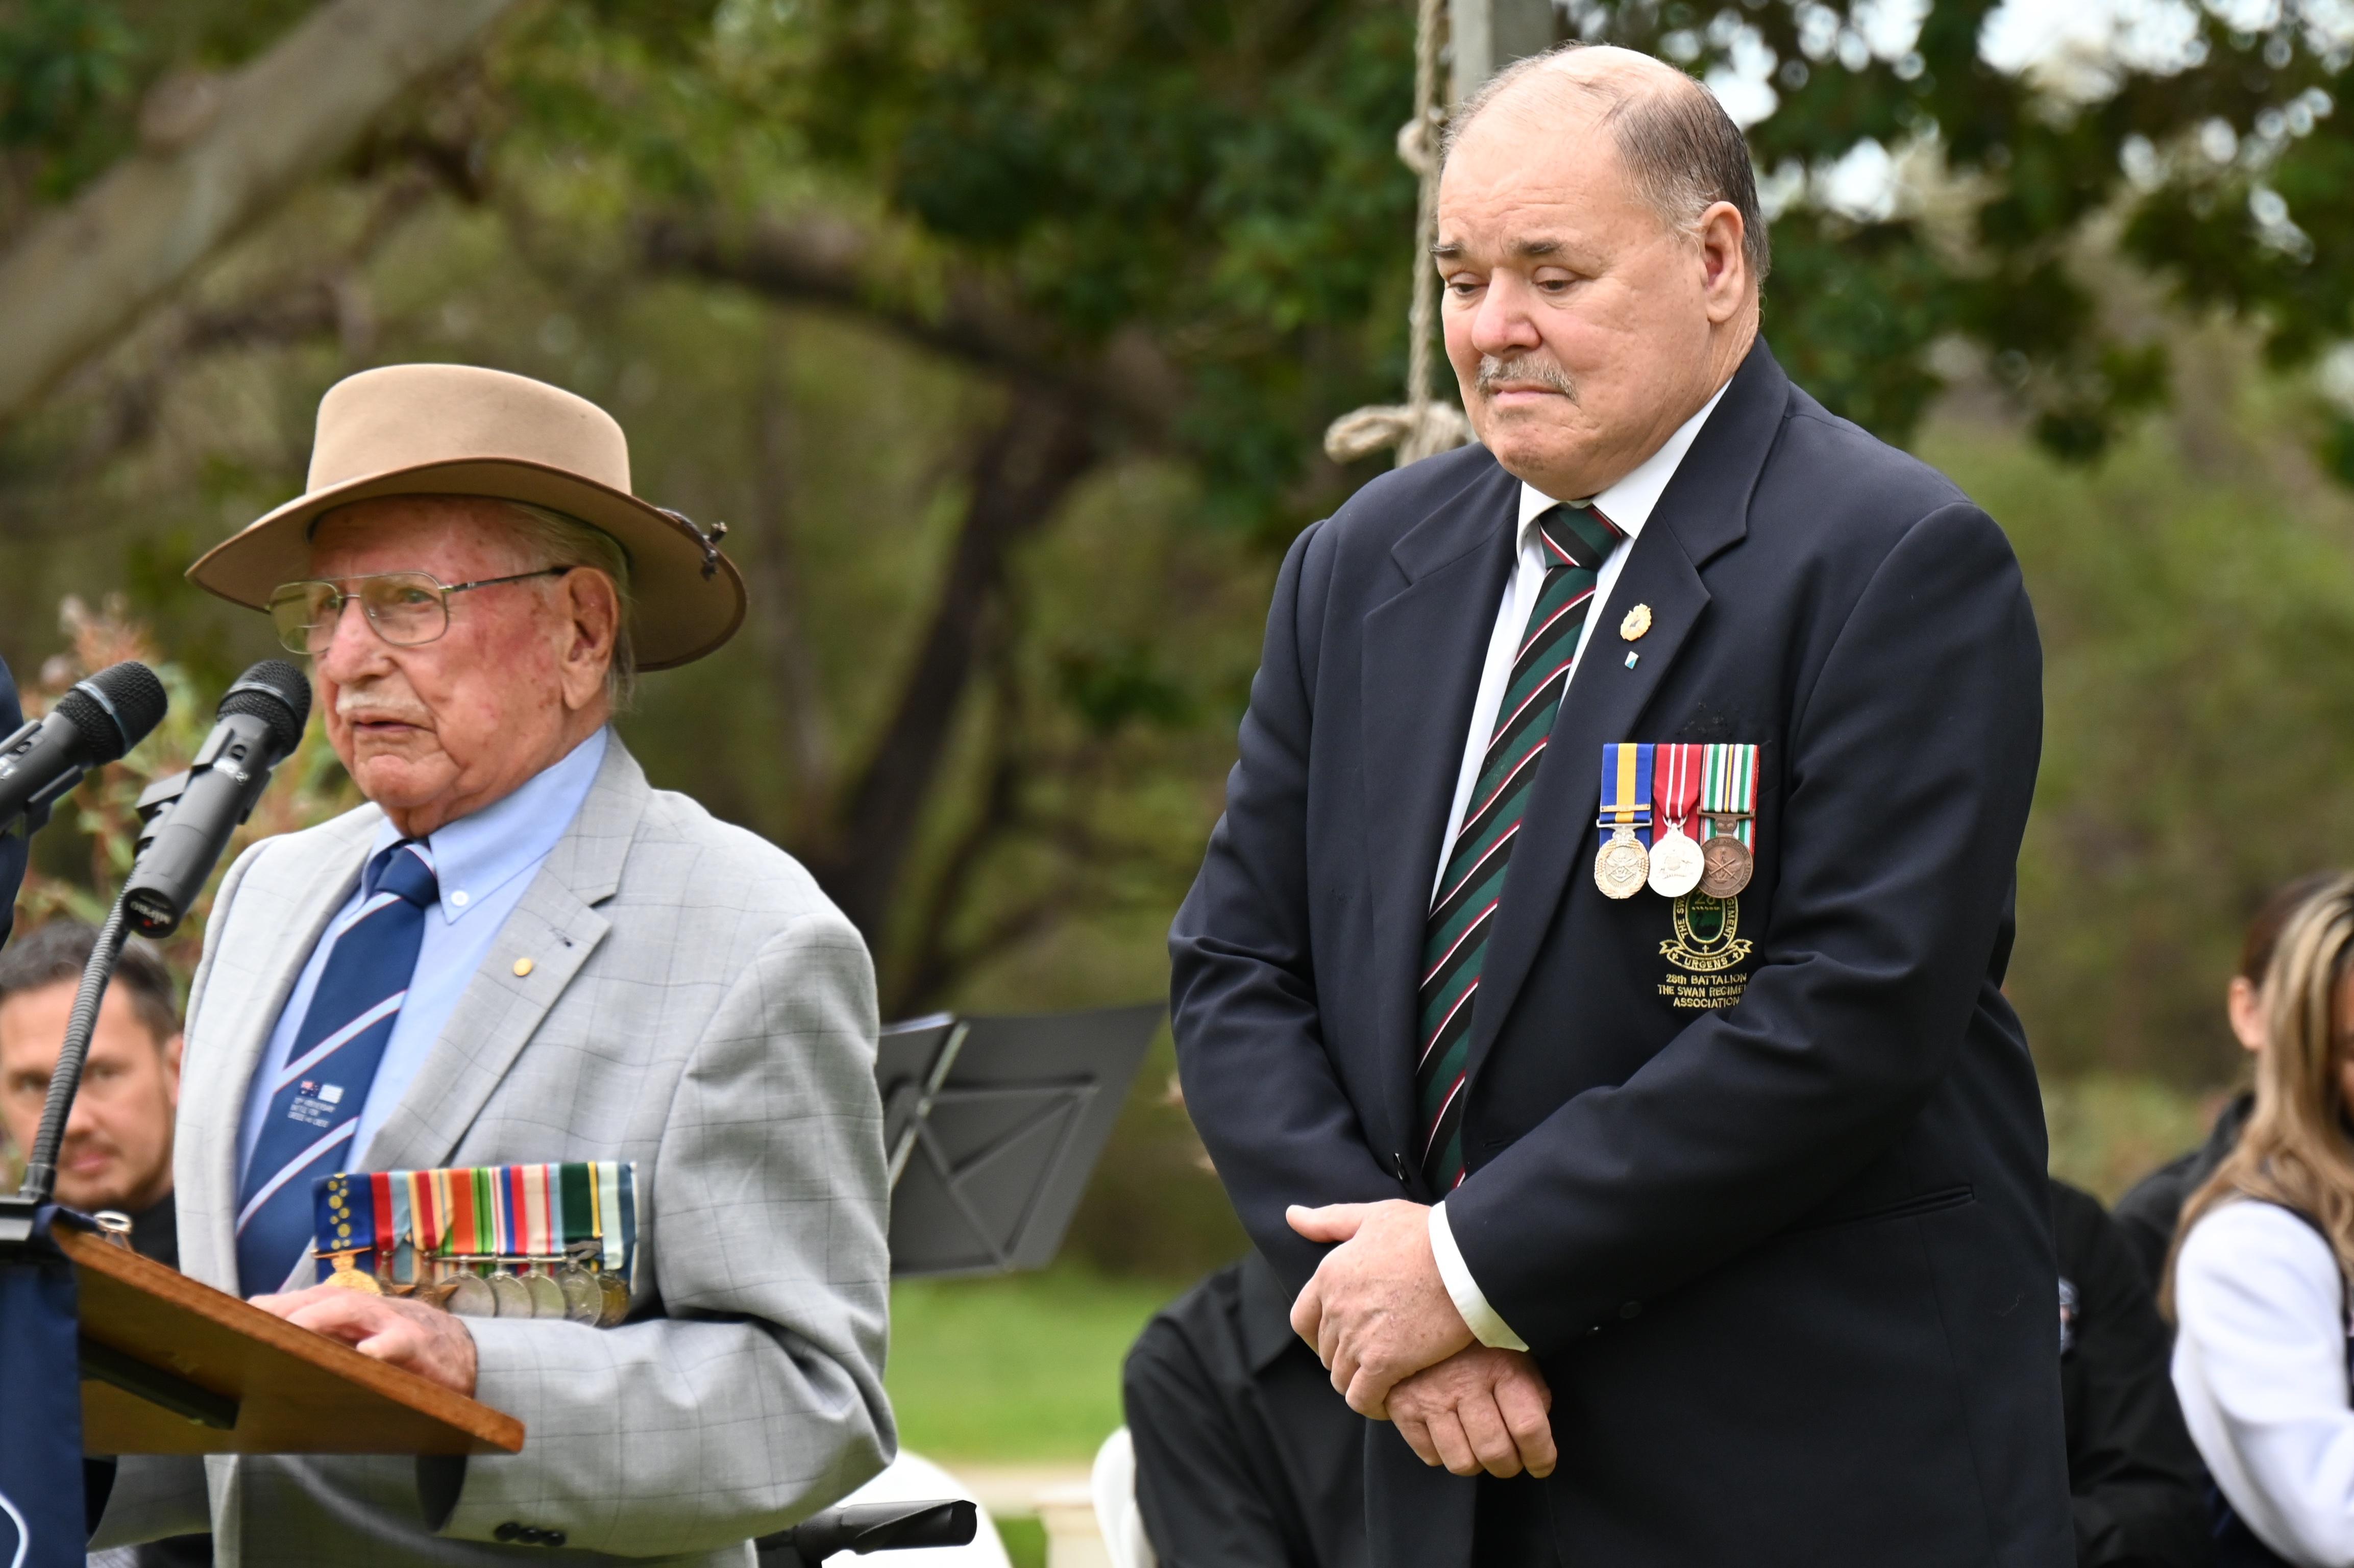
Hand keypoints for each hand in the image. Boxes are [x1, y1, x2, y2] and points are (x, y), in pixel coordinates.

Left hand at [252, 1284, 478, 1394]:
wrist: (465, 1357)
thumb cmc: (400, 1351)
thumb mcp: (359, 1343)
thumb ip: (320, 1343)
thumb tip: (263, 1347)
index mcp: (347, 1311)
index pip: (301, 1301)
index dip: (268, 1308)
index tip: (229, 1320)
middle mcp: (365, 1310)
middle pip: (318, 1299)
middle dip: (285, 1309)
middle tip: (249, 1328)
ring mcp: (392, 1324)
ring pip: (351, 1310)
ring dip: (320, 1319)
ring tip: (292, 1333)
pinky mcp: (418, 1347)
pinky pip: (397, 1343)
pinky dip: (381, 1346)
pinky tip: (364, 1355)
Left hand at [1287, 1199, 1472, 1415]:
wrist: (1465, 1259)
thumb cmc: (1426, 1234)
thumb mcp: (1373, 1216)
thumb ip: (1329, 1221)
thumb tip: (1291, 1216)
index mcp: (1329, 1275)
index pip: (1302, 1319)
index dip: (1317, 1335)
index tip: (1337, 1340)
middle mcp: (1335, 1308)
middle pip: (1326, 1351)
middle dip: (1344, 1358)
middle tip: (1373, 1359)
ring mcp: (1356, 1338)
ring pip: (1341, 1377)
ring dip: (1358, 1382)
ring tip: (1384, 1382)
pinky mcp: (1382, 1363)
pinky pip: (1362, 1398)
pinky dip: (1371, 1404)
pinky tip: (1388, 1403)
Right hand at [1388, 1345, 1556, 1478]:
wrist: (1422, 1310)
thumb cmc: (1479, 1340)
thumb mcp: (1516, 1354)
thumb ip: (1531, 1392)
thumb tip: (1534, 1436)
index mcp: (1502, 1367)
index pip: (1528, 1427)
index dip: (1541, 1457)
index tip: (1542, 1465)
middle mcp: (1465, 1382)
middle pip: (1495, 1452)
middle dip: (1508, 1466)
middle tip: (1508, 1459)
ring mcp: (1431, 1396)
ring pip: (1461, 1462)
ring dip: (1475, 1463)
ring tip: (1477, 1446)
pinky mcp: (1402, 1406)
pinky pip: (1430, 1456)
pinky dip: (1443, 1453)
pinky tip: (1449, 1431)